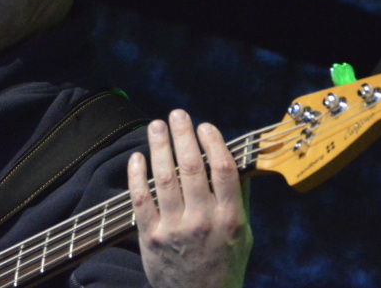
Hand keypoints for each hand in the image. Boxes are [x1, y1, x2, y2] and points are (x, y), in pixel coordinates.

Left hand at [128, 110, 251, 287]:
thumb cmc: (224, 266)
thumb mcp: (243, 236)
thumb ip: (239, 200)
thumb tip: (238, 162)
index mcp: (230, 219)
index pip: (223, 170)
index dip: (213, 142)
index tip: (205, 125)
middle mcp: (203, 221)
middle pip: (193, 167)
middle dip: (183, 135)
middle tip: (177, 114)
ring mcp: (175, 229)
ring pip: (165, 178)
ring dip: (160, 146)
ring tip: (156, 126)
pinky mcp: (151, 238)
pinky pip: (141, 199)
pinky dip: (137, 175)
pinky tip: (137, 157)